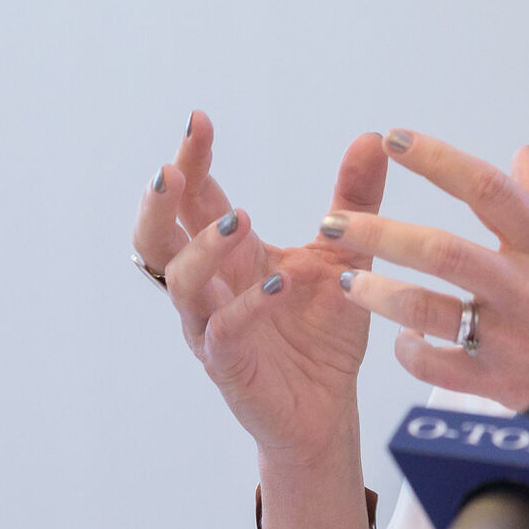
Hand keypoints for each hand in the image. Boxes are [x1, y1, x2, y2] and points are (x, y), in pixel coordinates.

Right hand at [132, 111, 387, 461]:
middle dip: (159, 203)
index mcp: (231, 254)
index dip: (191, 161)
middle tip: (171, 170)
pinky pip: (224, 333)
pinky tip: (280, 285)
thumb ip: (354, 200)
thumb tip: (371, 137)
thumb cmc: (322, 330)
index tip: (198, 120)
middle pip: (157, 239)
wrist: (327, 407)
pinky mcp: (230, 367)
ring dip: (203, 249)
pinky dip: (247, 308)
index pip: (196, 200)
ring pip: (180, 284)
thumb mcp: (343, 254)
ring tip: (241, 220)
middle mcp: (210, 287)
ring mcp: (212, 327)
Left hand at [320, 130, 528, 443]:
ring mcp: (515, 339)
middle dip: (379, 232)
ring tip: (346, 281)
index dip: (436, 158)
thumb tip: (520, 153)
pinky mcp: (505, 386)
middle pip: (443, 250)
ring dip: (379, 294)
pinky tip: (400, 341)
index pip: (488, 187)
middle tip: (335, 222)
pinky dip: (412, 352)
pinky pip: (441, 368)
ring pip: (430, 311)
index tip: (393, 138)